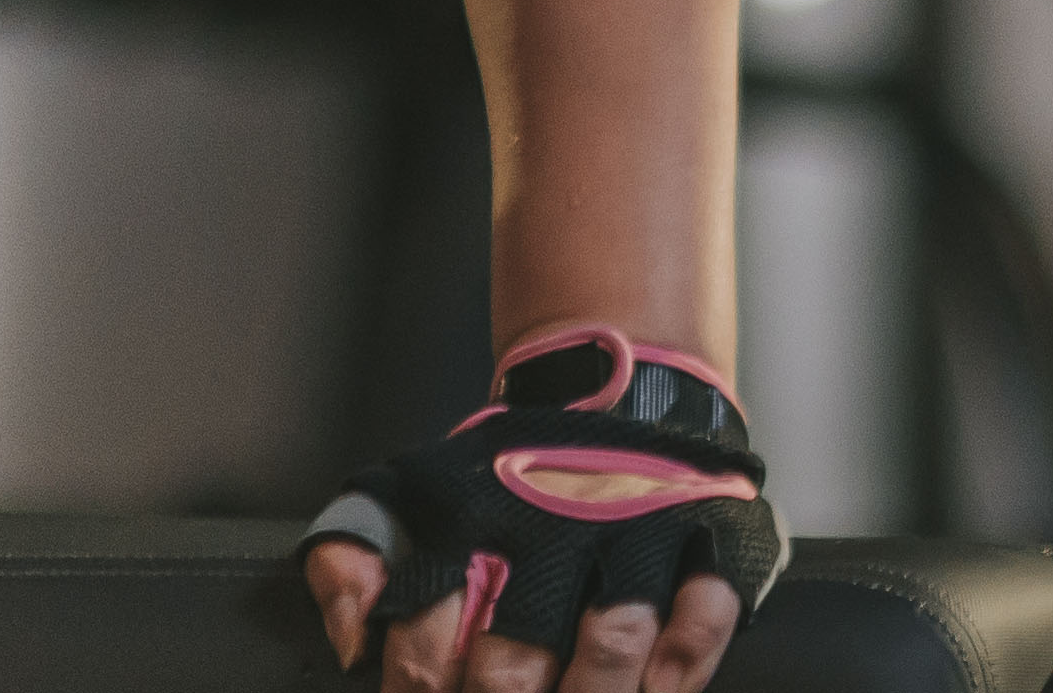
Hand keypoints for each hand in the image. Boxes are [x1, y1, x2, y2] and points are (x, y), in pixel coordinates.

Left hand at [300, 328, 779, 692]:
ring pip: (611, 641)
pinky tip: (655, 691)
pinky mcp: (706, 540)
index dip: (415, 682)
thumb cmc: (507, 471)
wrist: (614, 389)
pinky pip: (700, 617)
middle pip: (515, 654)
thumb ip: (347, 559)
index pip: (424, 624)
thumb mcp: (408, 490)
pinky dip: (679, 666)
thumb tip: (349, 642)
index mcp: (471, 517)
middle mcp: (553, 528)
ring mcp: (635, 533)